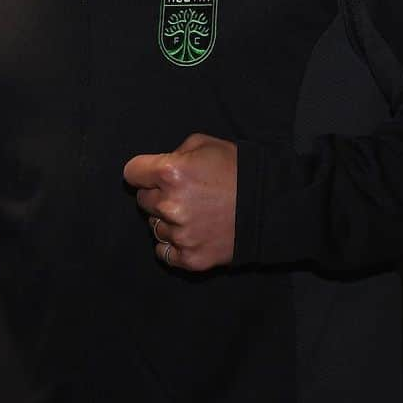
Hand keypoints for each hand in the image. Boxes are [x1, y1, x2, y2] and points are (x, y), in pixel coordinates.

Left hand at [123, 133, 236, 271]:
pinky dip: (173, 244)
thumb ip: (174, 153)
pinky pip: (164, 252)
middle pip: (143, 200)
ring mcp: (181, 234)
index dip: (142, 172)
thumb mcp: (204, 144)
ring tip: (192, 213)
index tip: (151, 175)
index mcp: (170, 172)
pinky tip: (189, 233)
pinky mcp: (191, 258)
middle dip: (157, 195)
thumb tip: (158, 168)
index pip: (131, 173)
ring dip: (166, 220)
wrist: (271, 206)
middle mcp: (170, 205)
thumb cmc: (237, 169)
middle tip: (182, 193)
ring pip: (154, 226)